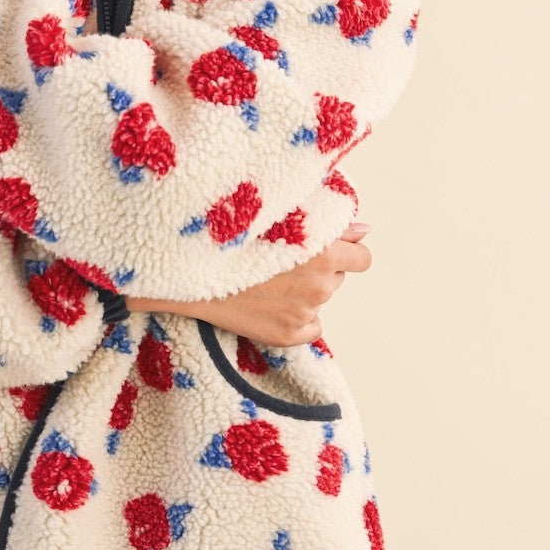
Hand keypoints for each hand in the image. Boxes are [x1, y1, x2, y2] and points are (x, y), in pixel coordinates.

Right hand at [129, 222, 372, 346]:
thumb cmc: (230, 232)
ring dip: (303, 289)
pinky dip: (295, 318)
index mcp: (323, 250)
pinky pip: (309, 328)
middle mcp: (319, 284)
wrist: (185, 266)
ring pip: (319, 299)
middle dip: (319, 267)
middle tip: (281, 257)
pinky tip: (267, 302)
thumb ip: (328, 221)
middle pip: (337, 277)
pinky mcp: (285, 335)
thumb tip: (364, 229)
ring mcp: (302, 313)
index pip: (362, 257)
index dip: (345, 250)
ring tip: (265, 275)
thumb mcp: (281, 214)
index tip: (325, 247)